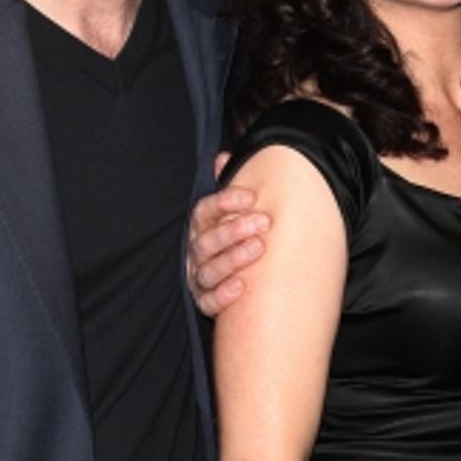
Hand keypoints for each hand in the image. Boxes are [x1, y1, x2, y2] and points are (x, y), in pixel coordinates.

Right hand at [187, 168, 269, 316]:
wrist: (245, 280)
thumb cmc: (240, 238)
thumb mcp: (237, 211)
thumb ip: (231, 185)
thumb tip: (223, 158)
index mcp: (202, 228)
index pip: (205, 211)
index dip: (225, 202)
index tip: (251, 197)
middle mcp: (196, 252)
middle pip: (206, 241)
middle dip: (234, 230)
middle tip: (263, 222)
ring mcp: (199, 277)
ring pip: (208, 270)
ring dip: (232, 259)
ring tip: (259, 248)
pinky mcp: (204, 301)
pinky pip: (207, 301)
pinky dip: (222, 296)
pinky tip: (241, 287)